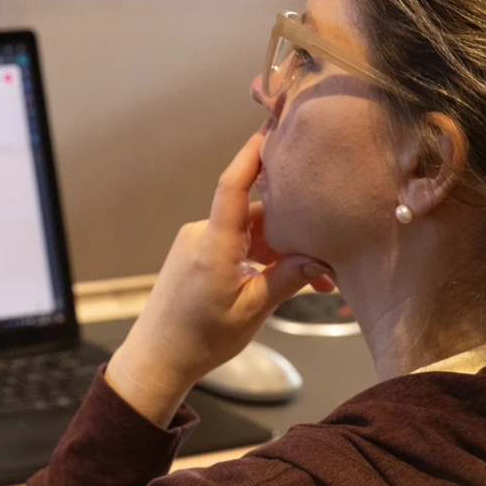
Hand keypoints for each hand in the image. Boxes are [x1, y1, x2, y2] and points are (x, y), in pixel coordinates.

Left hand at [105, 132, 334, 426]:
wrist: (157, 358)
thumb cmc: (199, 339)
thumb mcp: (252, 310)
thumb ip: (288, 278)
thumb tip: (322, 257)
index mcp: (213, 244)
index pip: (233, 185)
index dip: (253, 154)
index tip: (273, 126)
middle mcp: (201, 234)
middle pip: (254, 213)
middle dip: (291, 229)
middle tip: (328, 251)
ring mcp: (197, 243)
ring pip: (249, 232)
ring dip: (278, 250)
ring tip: (315, 279)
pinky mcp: (196, 254)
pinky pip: (235, 244)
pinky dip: (259, 257)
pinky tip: (283, 278)